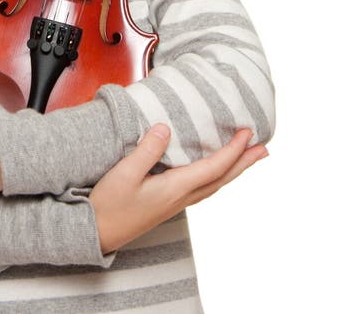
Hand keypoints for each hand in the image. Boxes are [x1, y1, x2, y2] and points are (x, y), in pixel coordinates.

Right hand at [90, 124, 267, 253]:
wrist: (98, 233)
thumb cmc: (109, 205)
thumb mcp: (124, 174)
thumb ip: (147, 151)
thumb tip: (165, 128)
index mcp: (175, 188)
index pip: (214, 167)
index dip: (234, 150)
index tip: (248, 132)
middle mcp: (181, 197)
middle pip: (221, 178)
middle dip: (244, 163)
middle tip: (264, 149)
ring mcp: (175, 203)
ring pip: (214, 184)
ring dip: (233, 170)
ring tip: (246, 158)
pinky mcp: (167, 203)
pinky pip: (202, 187)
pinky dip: (216, 176)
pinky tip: (212, 172)